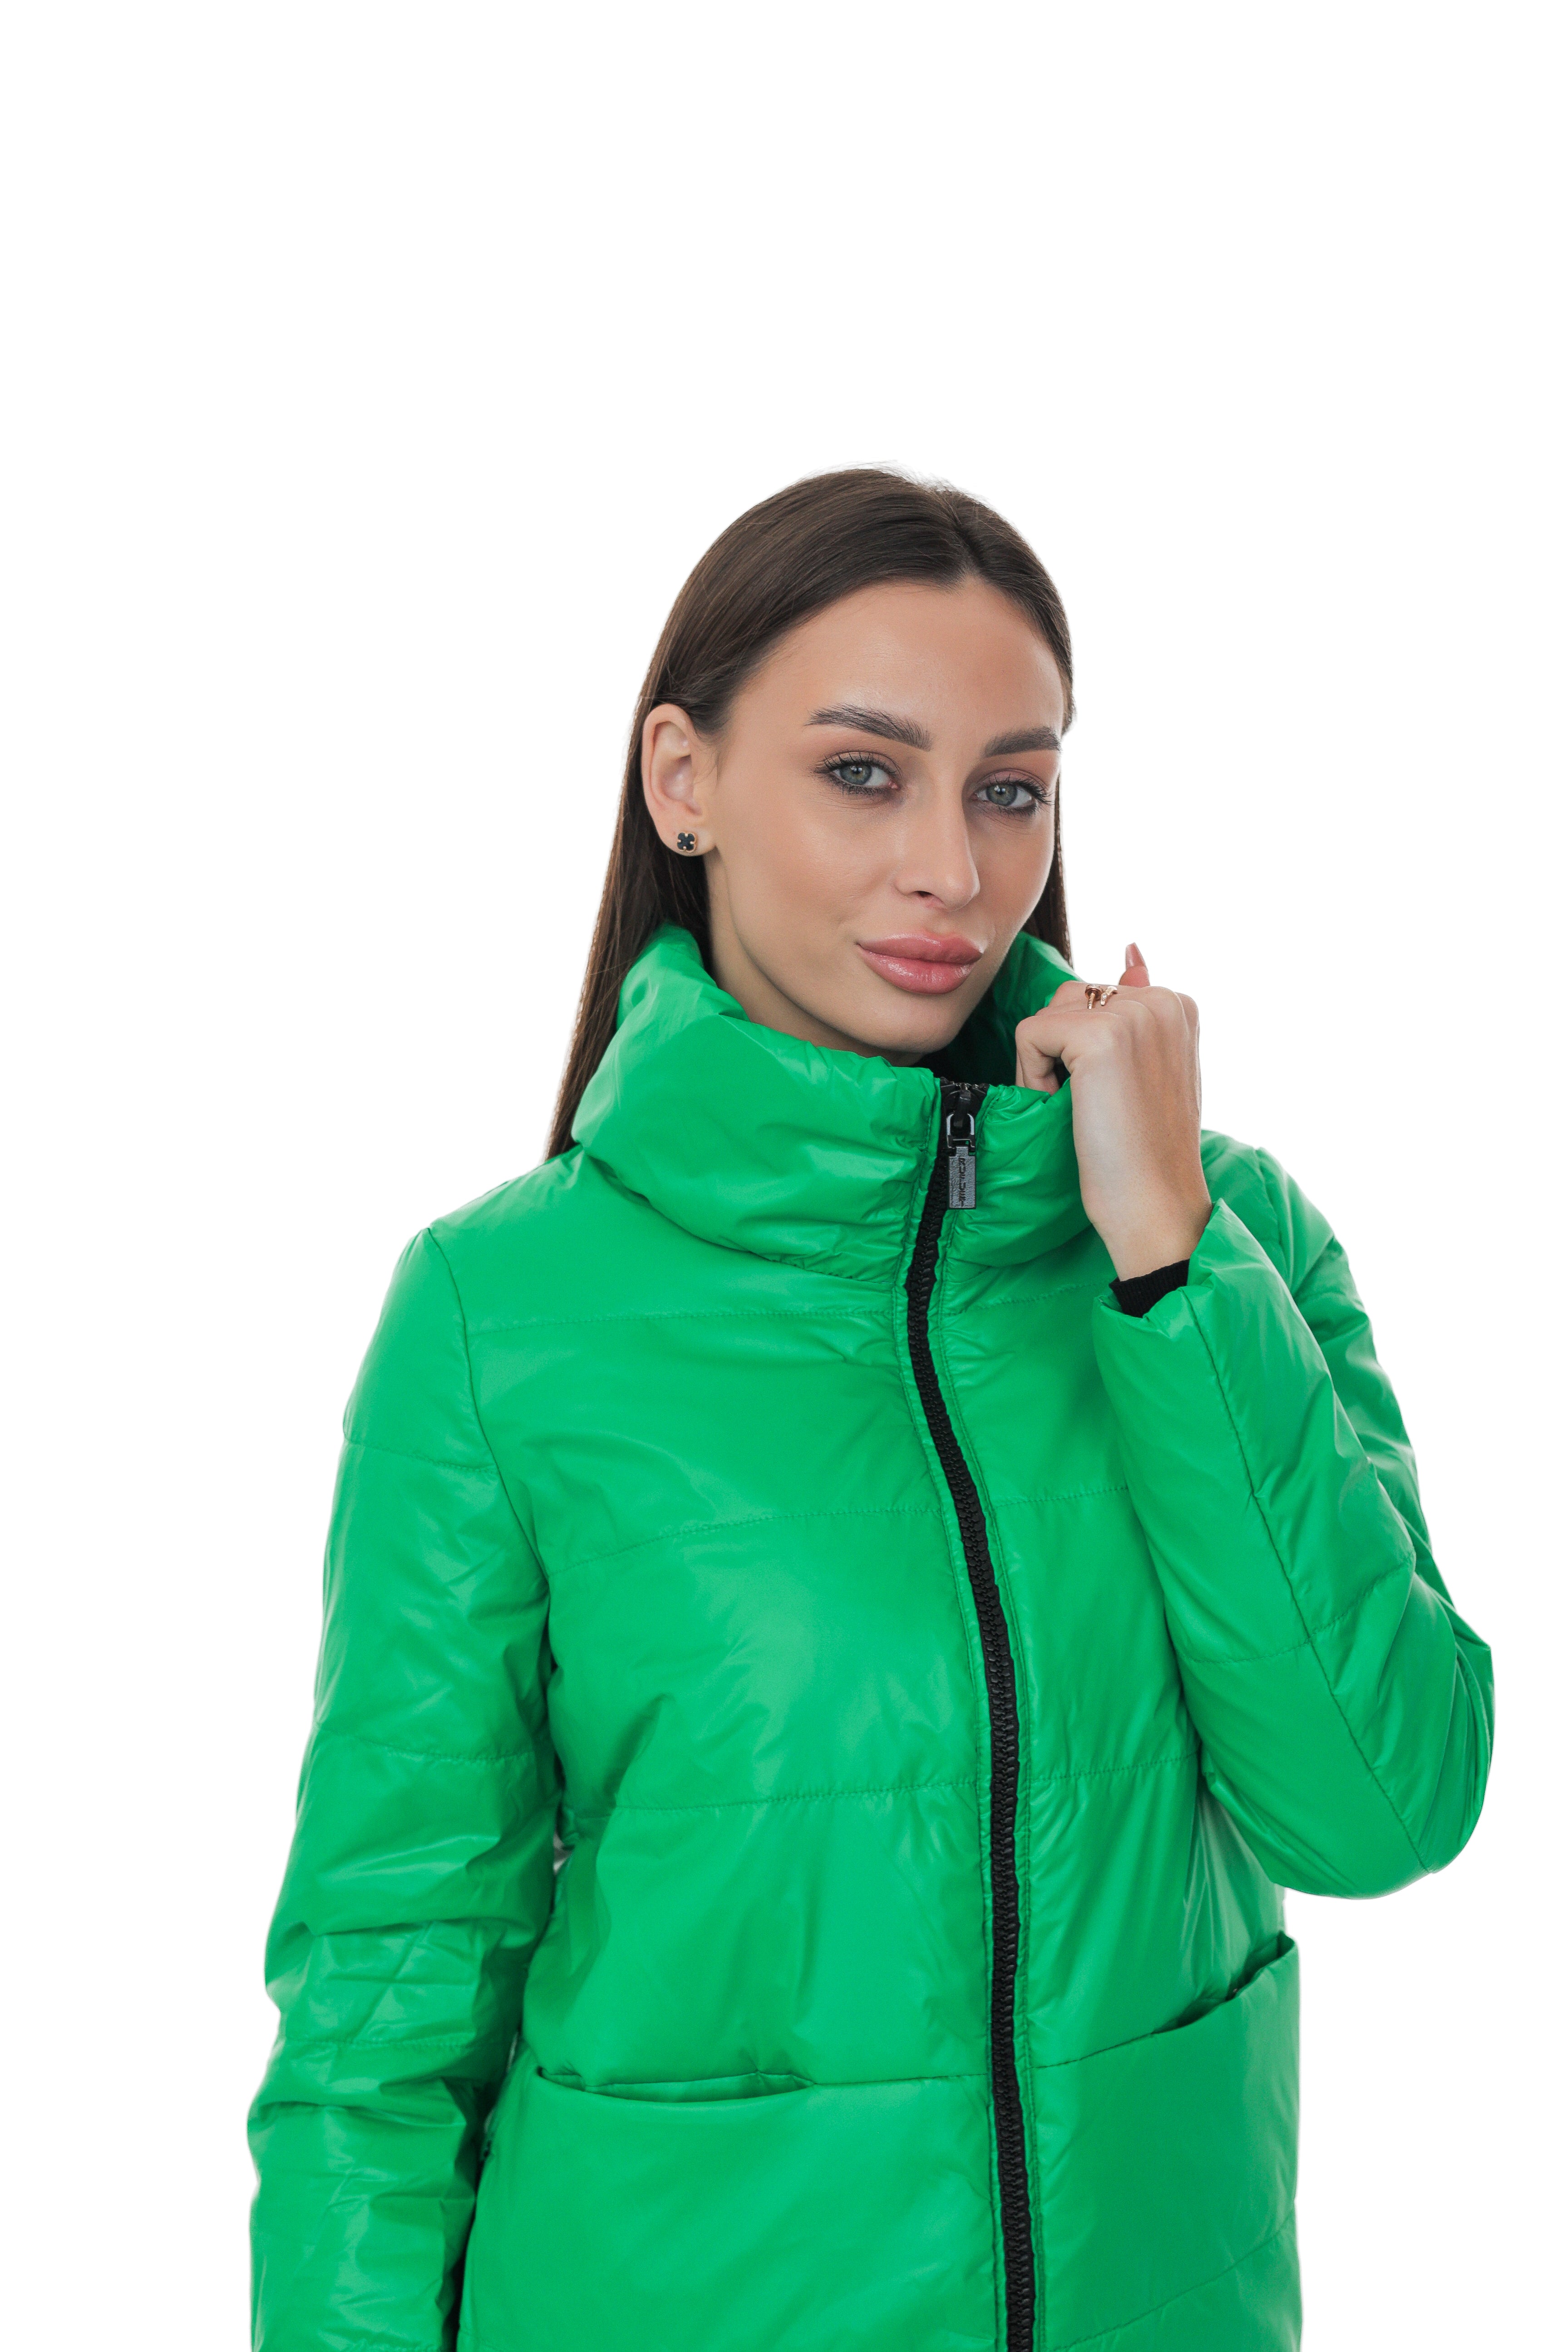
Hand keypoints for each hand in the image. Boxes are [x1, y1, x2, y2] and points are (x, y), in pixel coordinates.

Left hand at [1014, 941, 1210, 1278]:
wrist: (1155, 1205)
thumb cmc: (1147, 1150)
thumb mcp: (1151, 1068)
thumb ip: (1137, 1010)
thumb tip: (1132, 951)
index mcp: (1177, 1003)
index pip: (1094, 997)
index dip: (1082, 1051)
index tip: (1115, 1096)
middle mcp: (1162, 998)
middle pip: (1066, 998)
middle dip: (1060, 1052)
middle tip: (1094, 1106)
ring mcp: (1134, 1014)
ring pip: (1047, 1016)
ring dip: (1045, 1064)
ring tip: (1082, 1107)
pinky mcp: (1100, 1036)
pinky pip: (1030, 1036)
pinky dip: (1033, 1077)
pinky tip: (1067, 1109)